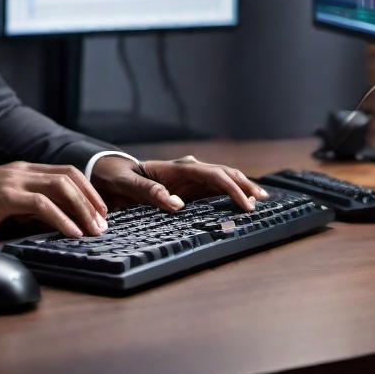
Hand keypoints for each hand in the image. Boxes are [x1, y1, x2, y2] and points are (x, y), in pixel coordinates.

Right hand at [0, 162, 108, 246]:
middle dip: (92, 199)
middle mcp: (19, 170)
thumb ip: (23, 212)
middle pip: (68, 176)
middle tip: (104, 224)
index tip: (100, 214)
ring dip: (83, 209)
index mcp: (19, 171)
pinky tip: (72, 234)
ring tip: (95, 231)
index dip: (87, 191)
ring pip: (60, 186)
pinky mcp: (2, 196)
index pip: (64, 173)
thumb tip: (51, 228)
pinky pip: (41, 204)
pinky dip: (62, 219)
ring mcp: (11, 180)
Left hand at [91, 154, 267, 213]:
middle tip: (263, 201)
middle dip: (244, 185)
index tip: (246, 205)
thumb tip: (176, 204)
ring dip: (241, 187)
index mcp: (177, 168)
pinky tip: (241, 201)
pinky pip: (214, 189)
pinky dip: (230, 193)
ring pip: (222, 179)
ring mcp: (189, 178)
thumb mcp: (126, 184)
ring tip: (260, 200)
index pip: (213, 175)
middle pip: (224, 173)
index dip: (232, 189)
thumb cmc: (118, 178)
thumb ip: (148, 193)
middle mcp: (188, 170)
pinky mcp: (188, 187)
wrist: (111, 173)